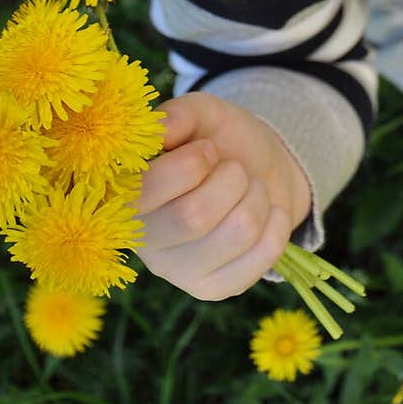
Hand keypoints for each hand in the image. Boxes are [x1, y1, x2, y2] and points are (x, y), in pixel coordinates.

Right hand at [135, 92, 311, 300]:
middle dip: (230, 178)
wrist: (258, 168)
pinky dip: (276, 223)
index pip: (145, 193)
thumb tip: (160, 131)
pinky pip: (263, 257)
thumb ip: (178, 115)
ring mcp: (178, 272)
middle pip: (194, 217)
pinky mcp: (214, 289)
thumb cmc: (218, 139)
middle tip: (232, 168)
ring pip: (237, 232)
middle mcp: (144, 241)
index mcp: (126, 197)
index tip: (207, 149)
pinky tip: (266, 213)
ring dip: (256, 196)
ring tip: (248, 188)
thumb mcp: (199, 114)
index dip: (190, 164)